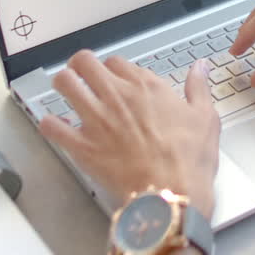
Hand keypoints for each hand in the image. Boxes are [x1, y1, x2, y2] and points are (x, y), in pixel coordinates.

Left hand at [39, 50, 219, 218]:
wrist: (171, 193)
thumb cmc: (189, 160)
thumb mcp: (205, 118)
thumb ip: (198, 88)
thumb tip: (199, 68)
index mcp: (146, 87)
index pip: (117, 61)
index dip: (112, 67)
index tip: (114, 77)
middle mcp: (118, 96)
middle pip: (85, 62)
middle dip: (79, 65)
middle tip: (80, 74)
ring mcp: (97, 119)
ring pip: (65, 84)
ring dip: (62, 85)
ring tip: (64, 91)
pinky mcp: (83, 146)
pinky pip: (53, 127)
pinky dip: (49, 125)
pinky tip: (54, 126)